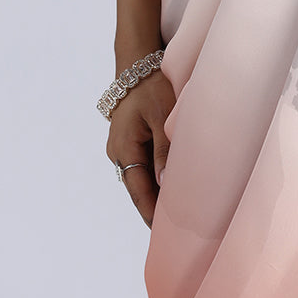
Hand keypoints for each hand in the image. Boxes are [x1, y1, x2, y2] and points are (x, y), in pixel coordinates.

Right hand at [105, 70, 174, 227]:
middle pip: (139, 187)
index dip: (151, 212)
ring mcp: (124, 146)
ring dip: (156, 191)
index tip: (164, 233)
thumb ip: (163, 148)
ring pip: (142, 176)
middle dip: (155, 207)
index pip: (138, 190)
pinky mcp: (132, 139)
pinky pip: (143, 163)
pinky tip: (172, 184)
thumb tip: (165, 182)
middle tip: (176, 231)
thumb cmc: (152, 86)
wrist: (138, 63)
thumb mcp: (161, 115)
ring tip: (177, 214)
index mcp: (124, 148)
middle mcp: (120, 151)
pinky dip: (156, 175)